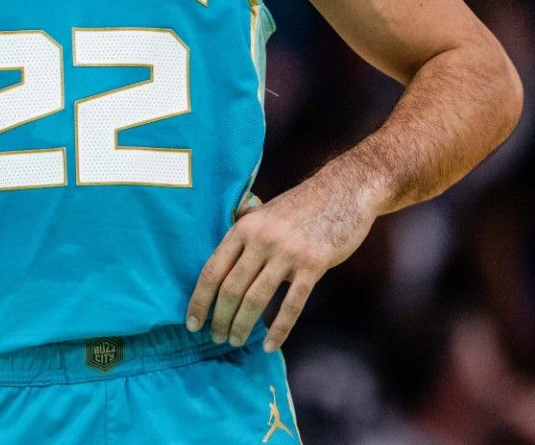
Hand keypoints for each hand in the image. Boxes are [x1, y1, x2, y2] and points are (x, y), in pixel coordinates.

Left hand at [185, 177, 378, 350]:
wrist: (343, 191)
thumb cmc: (301, 205)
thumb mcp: (264, 211)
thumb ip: (242, 231)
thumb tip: (223, 255)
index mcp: (243, 227)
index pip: (213, 270)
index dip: (199, 300)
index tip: (191, 322)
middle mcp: (261, 240)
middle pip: (231, 289)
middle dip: (220, 319)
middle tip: (216, 338)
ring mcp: (287, 253)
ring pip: (256, 299)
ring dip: (242, 326)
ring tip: (235, 341)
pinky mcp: (313, 265)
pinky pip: (292, 304)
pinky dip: (279, 329)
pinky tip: (270, 344)